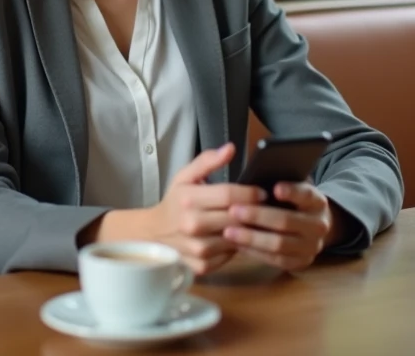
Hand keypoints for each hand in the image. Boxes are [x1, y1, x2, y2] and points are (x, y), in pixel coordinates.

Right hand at [93, 144, 264, 274]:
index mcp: (189, 199)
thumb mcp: (184, 177)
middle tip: (263, 208)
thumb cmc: (174, 203)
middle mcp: (192, 225)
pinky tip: (236, 239)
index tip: (262, 193)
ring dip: (246, 231)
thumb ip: (207, 161)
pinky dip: (236, 248)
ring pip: (236, 239)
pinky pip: (230, 256)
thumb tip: (230, 148)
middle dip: (253, 212)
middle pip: (236, 217)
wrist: (152, 235)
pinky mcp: (202, 267)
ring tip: (251, 223)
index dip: (250, 193)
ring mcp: (197, 249)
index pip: (229, 195)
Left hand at [223, 181, 334, 271]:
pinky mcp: (300, 263)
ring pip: (279, 244)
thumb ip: (280, 179)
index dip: (292, 192)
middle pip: (287, 221)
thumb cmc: (292, 202)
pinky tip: (236, 243)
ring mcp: (311, 247)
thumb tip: (259, 172)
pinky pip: (274, 260)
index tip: (275, 187)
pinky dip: (254, 251)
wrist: (312, 229)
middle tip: (234, 210)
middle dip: (258, 216)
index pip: (307, 195)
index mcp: (317, 201)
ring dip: (251, 237)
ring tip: (228, 230)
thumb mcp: (292, 186)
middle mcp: (319, 225)